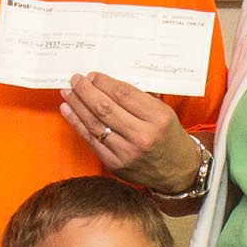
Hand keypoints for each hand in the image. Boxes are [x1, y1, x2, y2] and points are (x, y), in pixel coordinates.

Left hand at [60, 73, 200, 192]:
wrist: (178, 172)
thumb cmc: (169, 136)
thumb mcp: (164, 112)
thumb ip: (140, 98)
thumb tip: (107, 83)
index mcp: (158, 118)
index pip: (123, 94)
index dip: (103, 83)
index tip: (92, 75)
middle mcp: (142, 136)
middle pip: (105, 108)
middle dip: (85, 91)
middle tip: (75, 80)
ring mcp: (127, 152)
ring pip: (95, 124)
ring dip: (77, 106)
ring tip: (68, 93)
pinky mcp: (116, 165)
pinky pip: (91, 141)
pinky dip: (77, 124)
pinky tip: (68, 111)